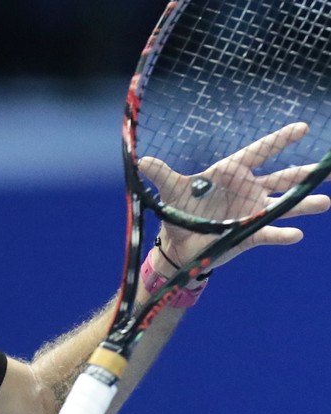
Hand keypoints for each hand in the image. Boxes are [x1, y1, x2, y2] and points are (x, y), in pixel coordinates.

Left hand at [139, 122, 329, 270]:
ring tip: (324, 202)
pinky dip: (281, 234)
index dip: (279, 140)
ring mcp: (251, 212)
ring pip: (284, 205)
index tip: (302, 127)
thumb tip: (141, 161)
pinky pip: (270, 233)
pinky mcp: (250, 235)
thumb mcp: (170, 193)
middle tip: (327, 167)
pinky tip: (295, 234)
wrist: (179, 246)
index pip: (259, 153)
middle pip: (281, 177)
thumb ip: (162, 175)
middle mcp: (247, 190)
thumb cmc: (178, 213)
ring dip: (303, 204)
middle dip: (303, 173)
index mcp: (230, 174)